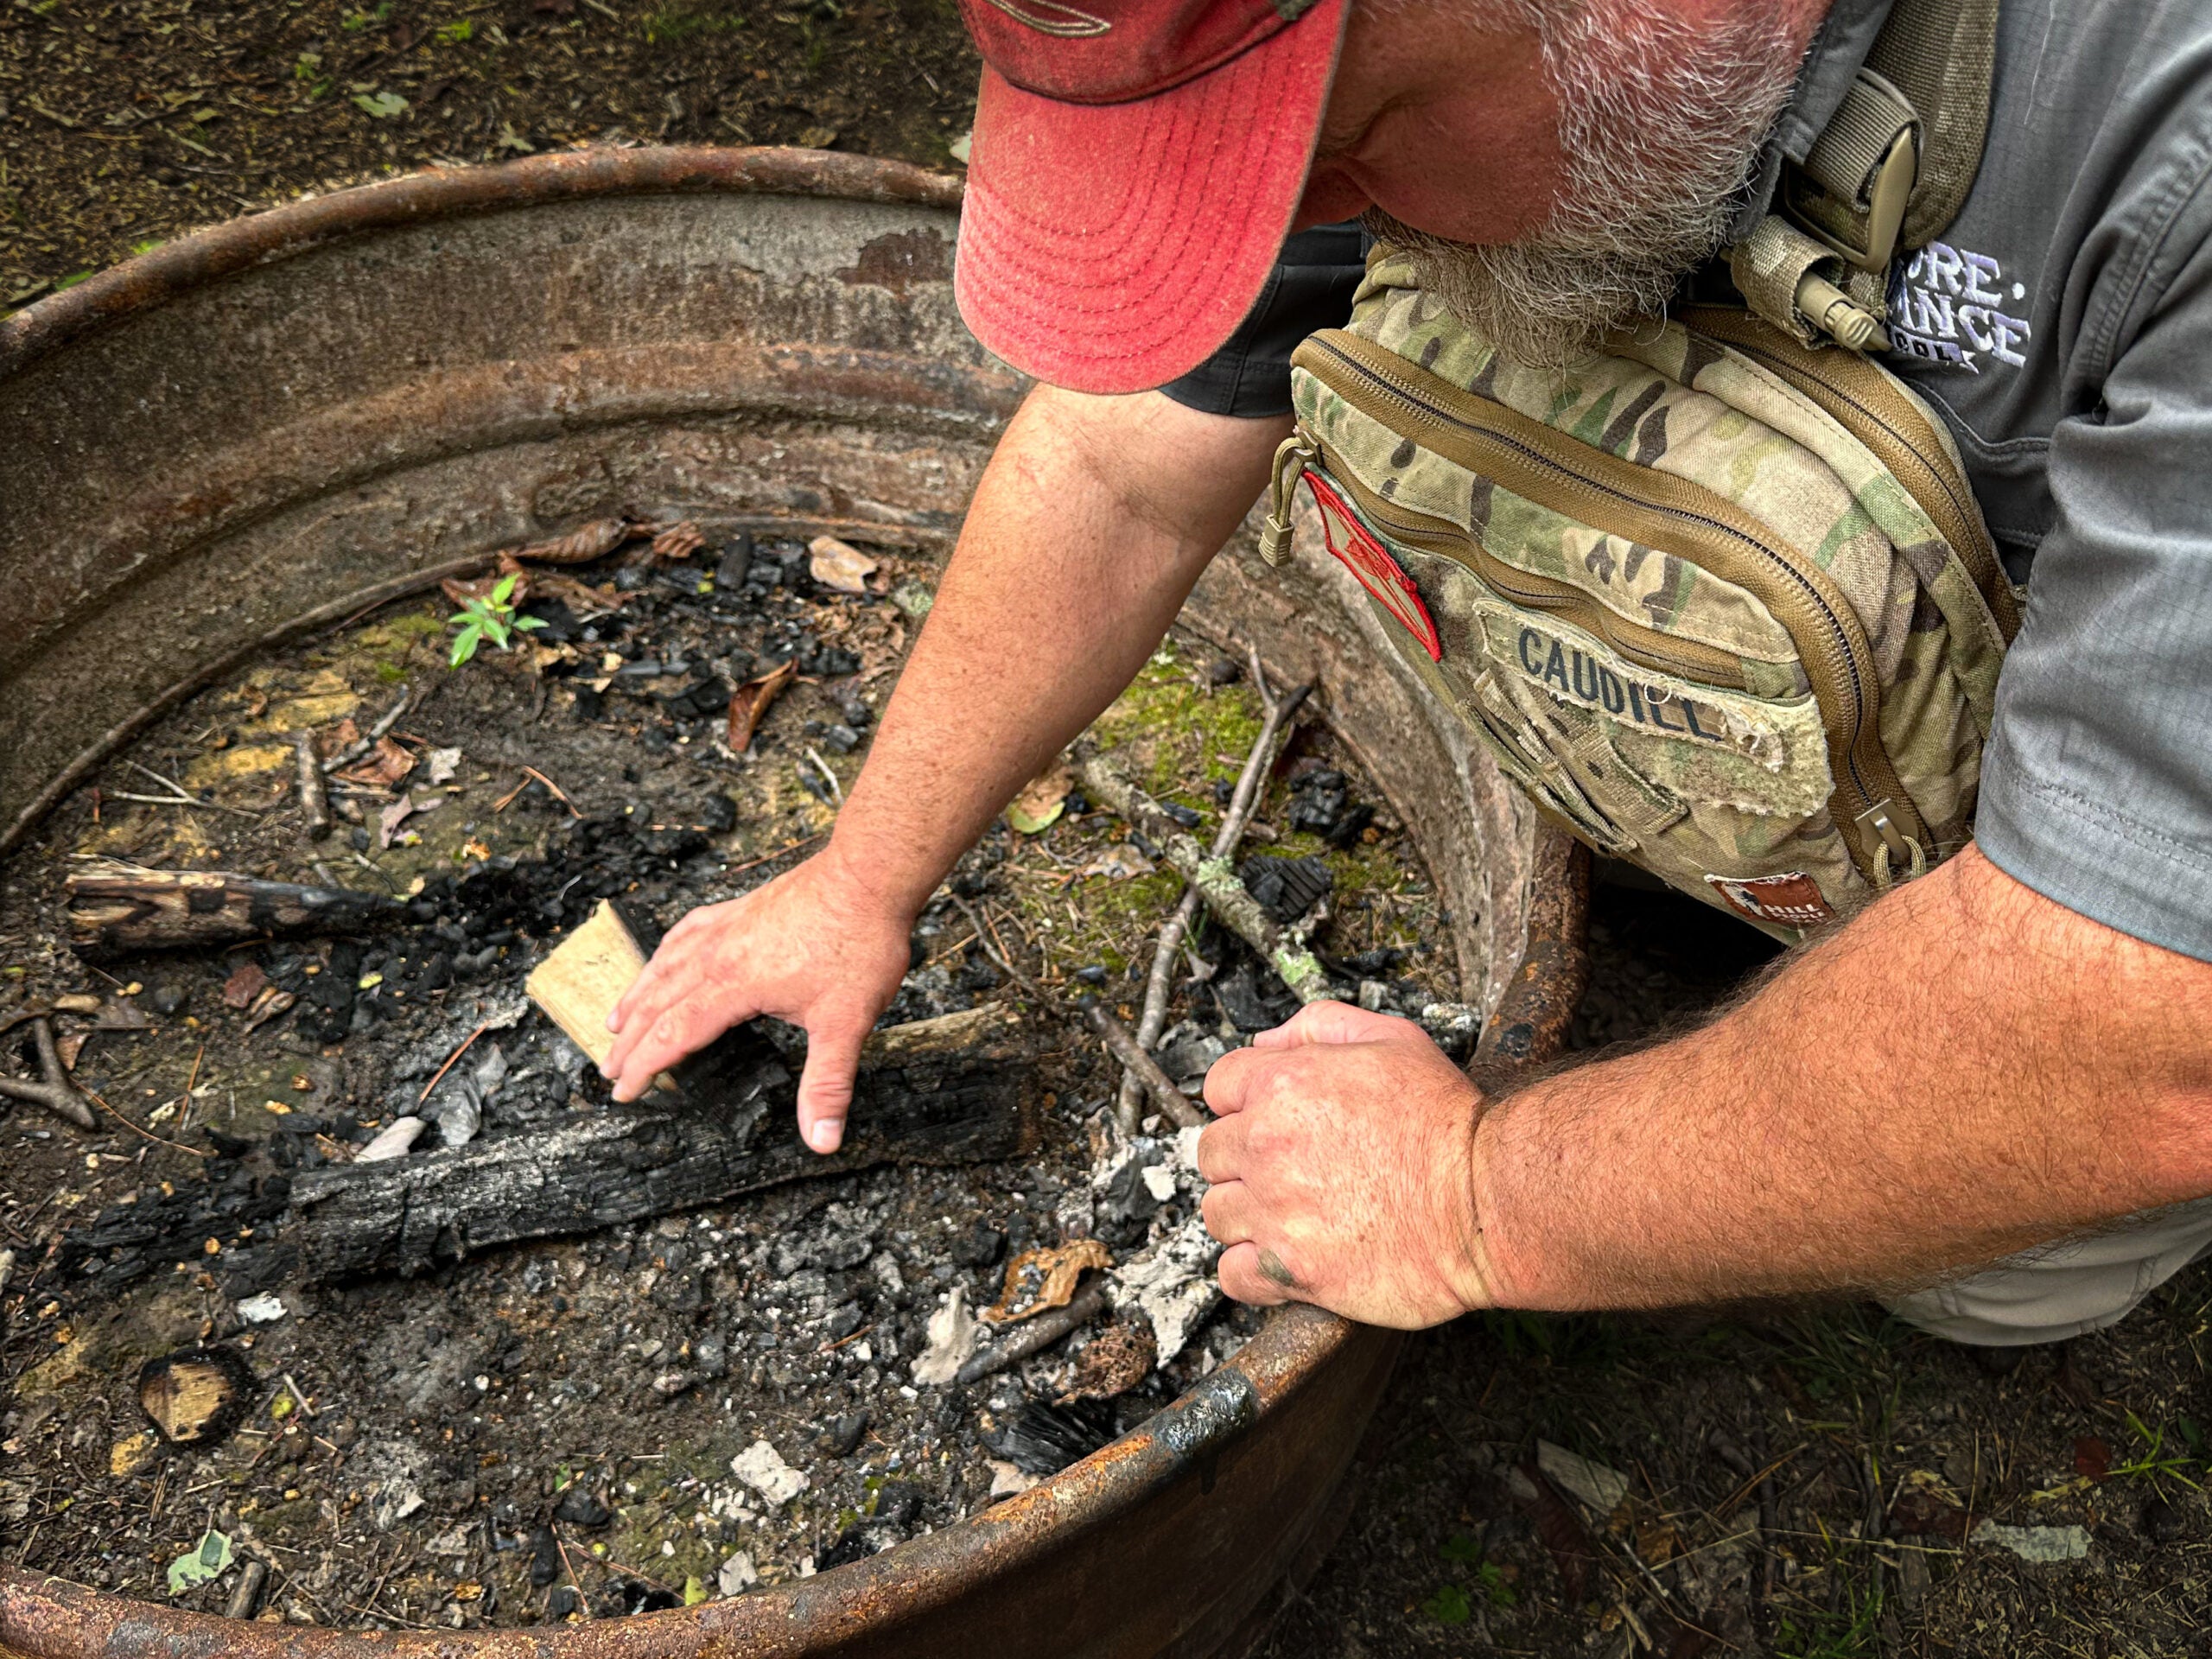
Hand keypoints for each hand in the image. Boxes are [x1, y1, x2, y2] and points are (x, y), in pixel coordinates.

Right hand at [601, 846, 913, 1153]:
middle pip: (658, 1003)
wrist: (868, 875)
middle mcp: (718, 954)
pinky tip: (663, 958)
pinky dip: (665, 953)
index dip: (645, 1067)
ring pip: (664, 965)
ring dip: (637, 997)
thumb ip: (827, 1084)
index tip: (625, 1092)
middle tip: (610, 1070)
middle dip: (630, 1042)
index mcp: (734, 986)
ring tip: (615, 1021)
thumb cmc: (858, 942)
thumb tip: (822, 1140)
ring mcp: (727, 927)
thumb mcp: (846, 1023)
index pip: (673, 1035)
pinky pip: (686, 932)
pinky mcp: (740, 909)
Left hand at [1198, 1000, 1499, 1327]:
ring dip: (1246, 1215)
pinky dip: (1252, 1271)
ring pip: (1217, 1214)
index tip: (1271, 1122)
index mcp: (1282, 1085)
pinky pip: (1233, 1275)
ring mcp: (1275, 1210)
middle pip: (1212, 1154)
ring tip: (1292, 1215)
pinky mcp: (1292, 1269)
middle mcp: (1266, 1145)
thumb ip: (1320, 1026)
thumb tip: (1267, 1040)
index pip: (1219, 1087)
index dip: (1245, 1103)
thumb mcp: (1391, 1038)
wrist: (1487, 1199)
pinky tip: (1284, 1258)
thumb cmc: (1447, 1121)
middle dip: (1244, 1160)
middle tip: (1290, 1171)